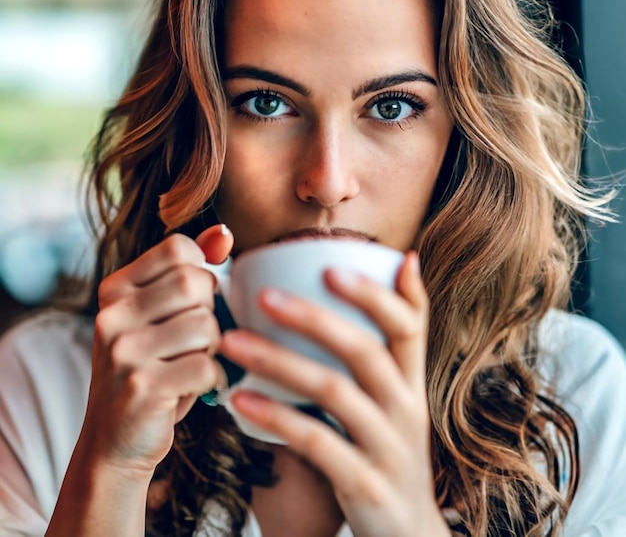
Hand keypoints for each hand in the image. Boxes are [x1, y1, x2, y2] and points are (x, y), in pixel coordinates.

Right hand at [79, 225, 232, 476]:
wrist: (115, 441)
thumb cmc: (150, 368)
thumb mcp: (160, 316)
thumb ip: (189, 270)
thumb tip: (224, 233)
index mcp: (115, 290)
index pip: (178, 248)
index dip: (203, 271)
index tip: (197, 299)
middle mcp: (112, 316)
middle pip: (195, 284)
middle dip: (212, 312)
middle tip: (200, 338)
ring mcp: (123, 352)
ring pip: (206, 325)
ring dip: (215, 348)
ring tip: (197, 363)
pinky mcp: (142, 388)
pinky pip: (207, 366)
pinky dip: (217, 379)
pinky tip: (203, 387)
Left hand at [219, 252, 449, 536]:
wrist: (408, 532)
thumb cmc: (388, 446)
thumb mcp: (396, 397)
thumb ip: (386, 346)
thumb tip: (400, 267)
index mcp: (410, 379)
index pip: (409, 323)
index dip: (375, 292)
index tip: (331, 265)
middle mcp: (406, 406)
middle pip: (365, 350)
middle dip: (314, 318)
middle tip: (263, 296)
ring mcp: (388, 446)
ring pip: (334, 392)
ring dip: (279, 362)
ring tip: (232, 342)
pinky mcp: (365, 483)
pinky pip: (317, 443)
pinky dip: (277, 417)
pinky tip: (240, 400)